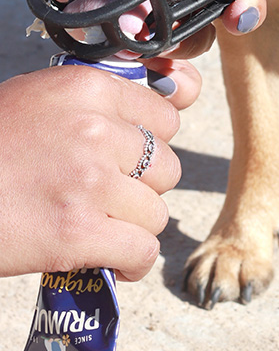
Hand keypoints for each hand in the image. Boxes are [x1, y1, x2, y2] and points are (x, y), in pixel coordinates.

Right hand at [0, 64, 189, 280]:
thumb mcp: (40, 100)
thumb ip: (95, 105)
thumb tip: (163, 108)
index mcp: (88, 88)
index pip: (166, 116)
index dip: (151, 145)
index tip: (133, 161)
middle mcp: (96, 129)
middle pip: (166, 167)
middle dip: (142, 188)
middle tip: (111, 198)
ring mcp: (90, 181)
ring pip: (156, 212)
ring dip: (135, 226)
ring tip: (106, 228)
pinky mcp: (77, 232)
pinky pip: (141, 250)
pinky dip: (132, 262)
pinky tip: (113, 261)